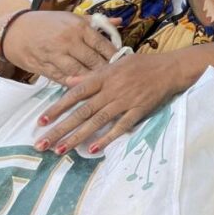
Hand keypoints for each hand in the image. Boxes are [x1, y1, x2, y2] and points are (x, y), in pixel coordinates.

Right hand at [3, 10, 117, 83]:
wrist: (14, 31)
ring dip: (93, 80)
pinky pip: (64, 80)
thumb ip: (96, 22)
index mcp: (78, 27)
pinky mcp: (45, 68)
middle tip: (118, 78)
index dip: (115, 55)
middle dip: (107, 70)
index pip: (103, 44)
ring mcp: (56, 56)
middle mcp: (69, 41)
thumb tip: (120, 21)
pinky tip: (85, 88)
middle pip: (94, 61)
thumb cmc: (47, 23)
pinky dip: (75, 84)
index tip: (124, 63)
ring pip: (80, 73)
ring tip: (105, 85)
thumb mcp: (72, 17)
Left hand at [35, 52, 182, 153]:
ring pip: (97, 121)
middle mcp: (112, 90)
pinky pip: (120, 127)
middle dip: (60, 128)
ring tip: (60, 150)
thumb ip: (92, 75)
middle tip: (42, 144)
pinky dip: (107, 138)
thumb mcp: (116, 64)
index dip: (58, 107)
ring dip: (77, 137)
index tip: (41, 120)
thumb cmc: (143, 65)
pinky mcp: (139, 111)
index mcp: (105, 76)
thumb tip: (68, 81)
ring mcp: (125, 101)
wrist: (171, 68)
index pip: (76, 93)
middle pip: (82, 112)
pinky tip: (93, 149)